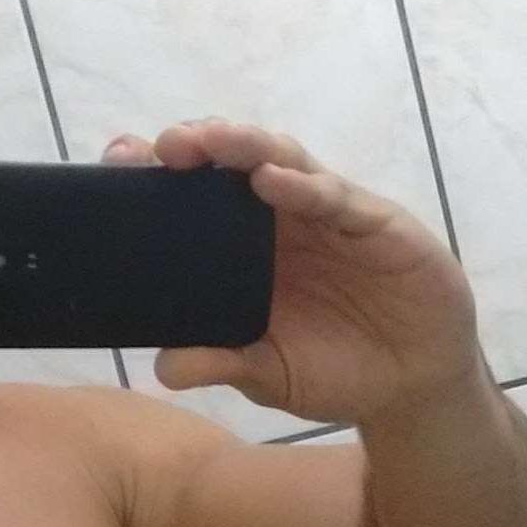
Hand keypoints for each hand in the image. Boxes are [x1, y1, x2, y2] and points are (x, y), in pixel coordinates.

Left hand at [102, 121, 481, 424]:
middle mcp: (284, 221)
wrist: (411, 387)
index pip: (199, 201)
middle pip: (234, 167)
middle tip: (158, 145)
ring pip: (282, 163)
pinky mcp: (376, 224)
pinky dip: (302, 186)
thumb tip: (163, 368)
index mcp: (250, 251)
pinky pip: (335, 197)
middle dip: (198, 147)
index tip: (116, 161)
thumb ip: (219, 365)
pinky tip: (269, 180)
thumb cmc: (335, 371)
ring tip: (207, 140)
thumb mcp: (267, 375)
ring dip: (244, 147)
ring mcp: (329, 216)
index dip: (160, 178)